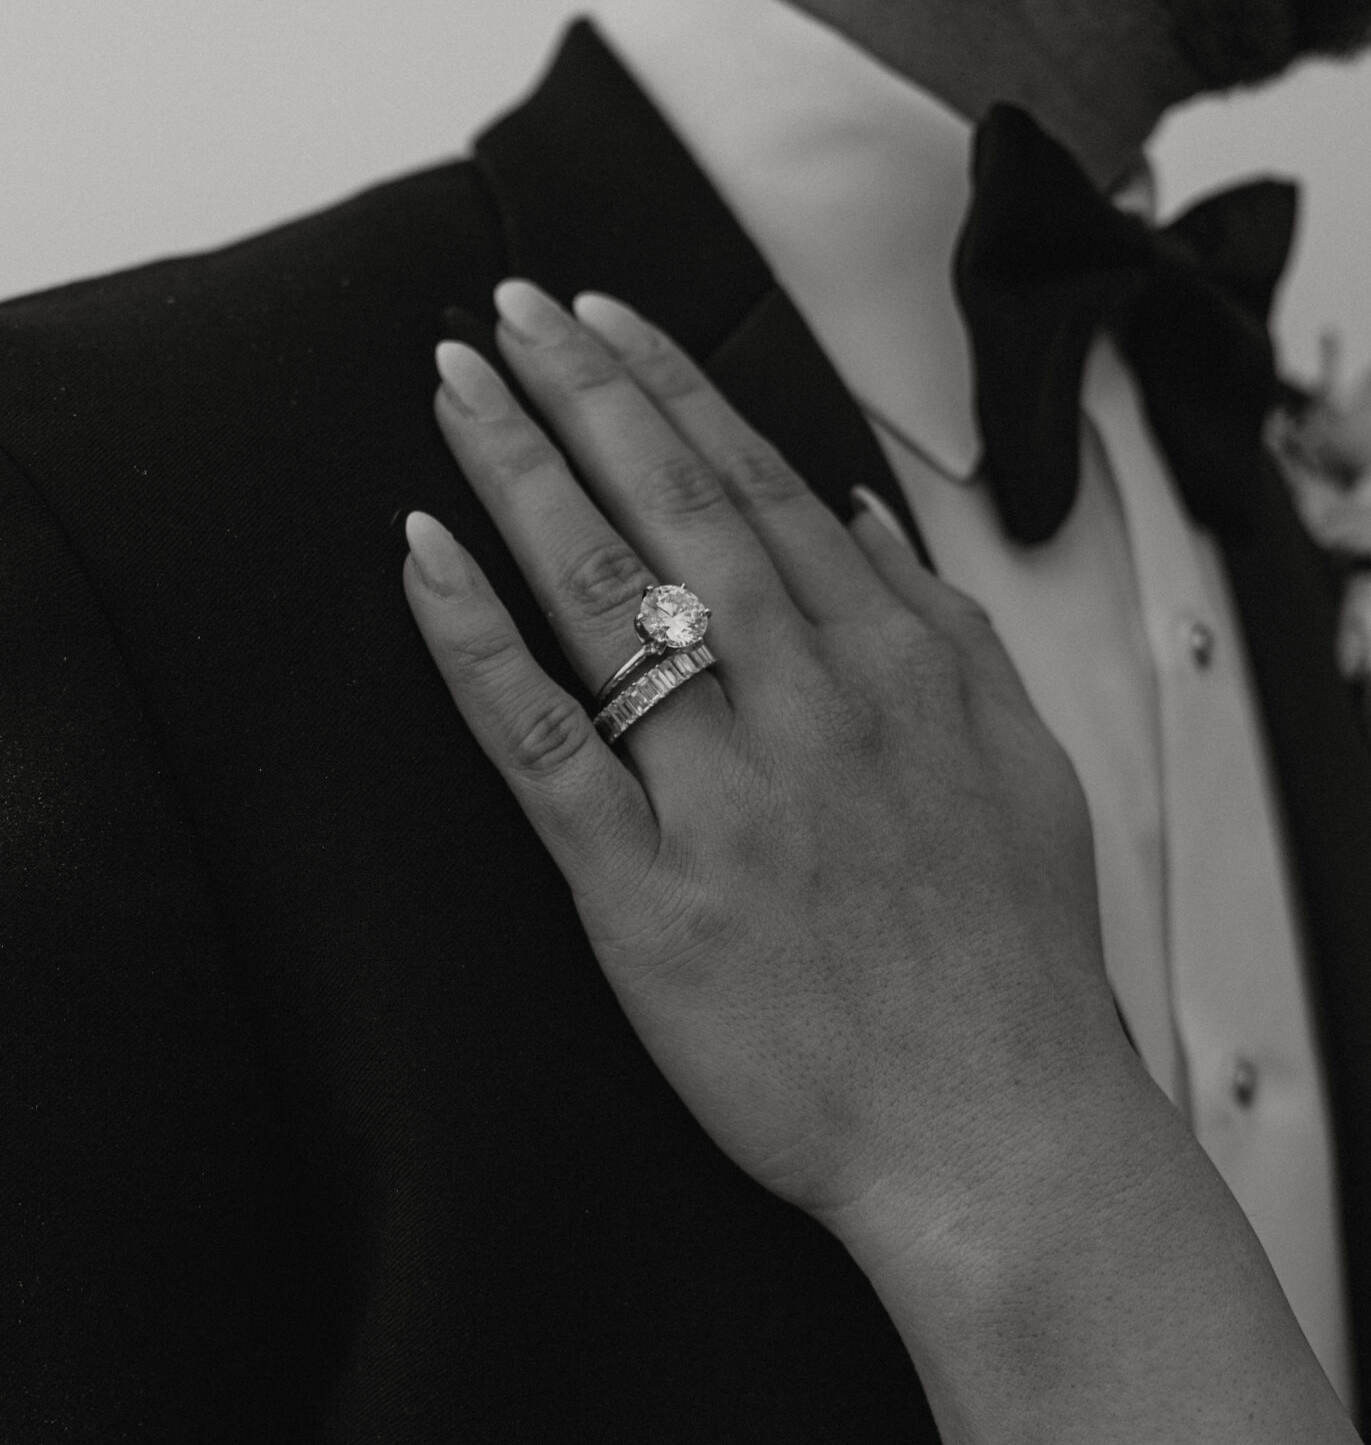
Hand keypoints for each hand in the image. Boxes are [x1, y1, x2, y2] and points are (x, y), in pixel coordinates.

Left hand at [402, 280, 1142, 1316]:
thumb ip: (945, 629)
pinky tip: (421, 558)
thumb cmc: (1011, 965)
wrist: (998, 1136)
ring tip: (453, 386)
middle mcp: (811, 706)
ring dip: (521, 474)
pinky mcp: (646, 895)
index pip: (760, 487)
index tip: (603, 319)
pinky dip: (476, 645)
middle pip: (673, 510)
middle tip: (503, 308)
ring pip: (605, 596)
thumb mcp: (1023, 766)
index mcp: (899, 667)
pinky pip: (541, 746)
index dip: (669, 390)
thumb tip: (861, 518)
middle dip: (581, 392)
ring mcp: (725, 795)